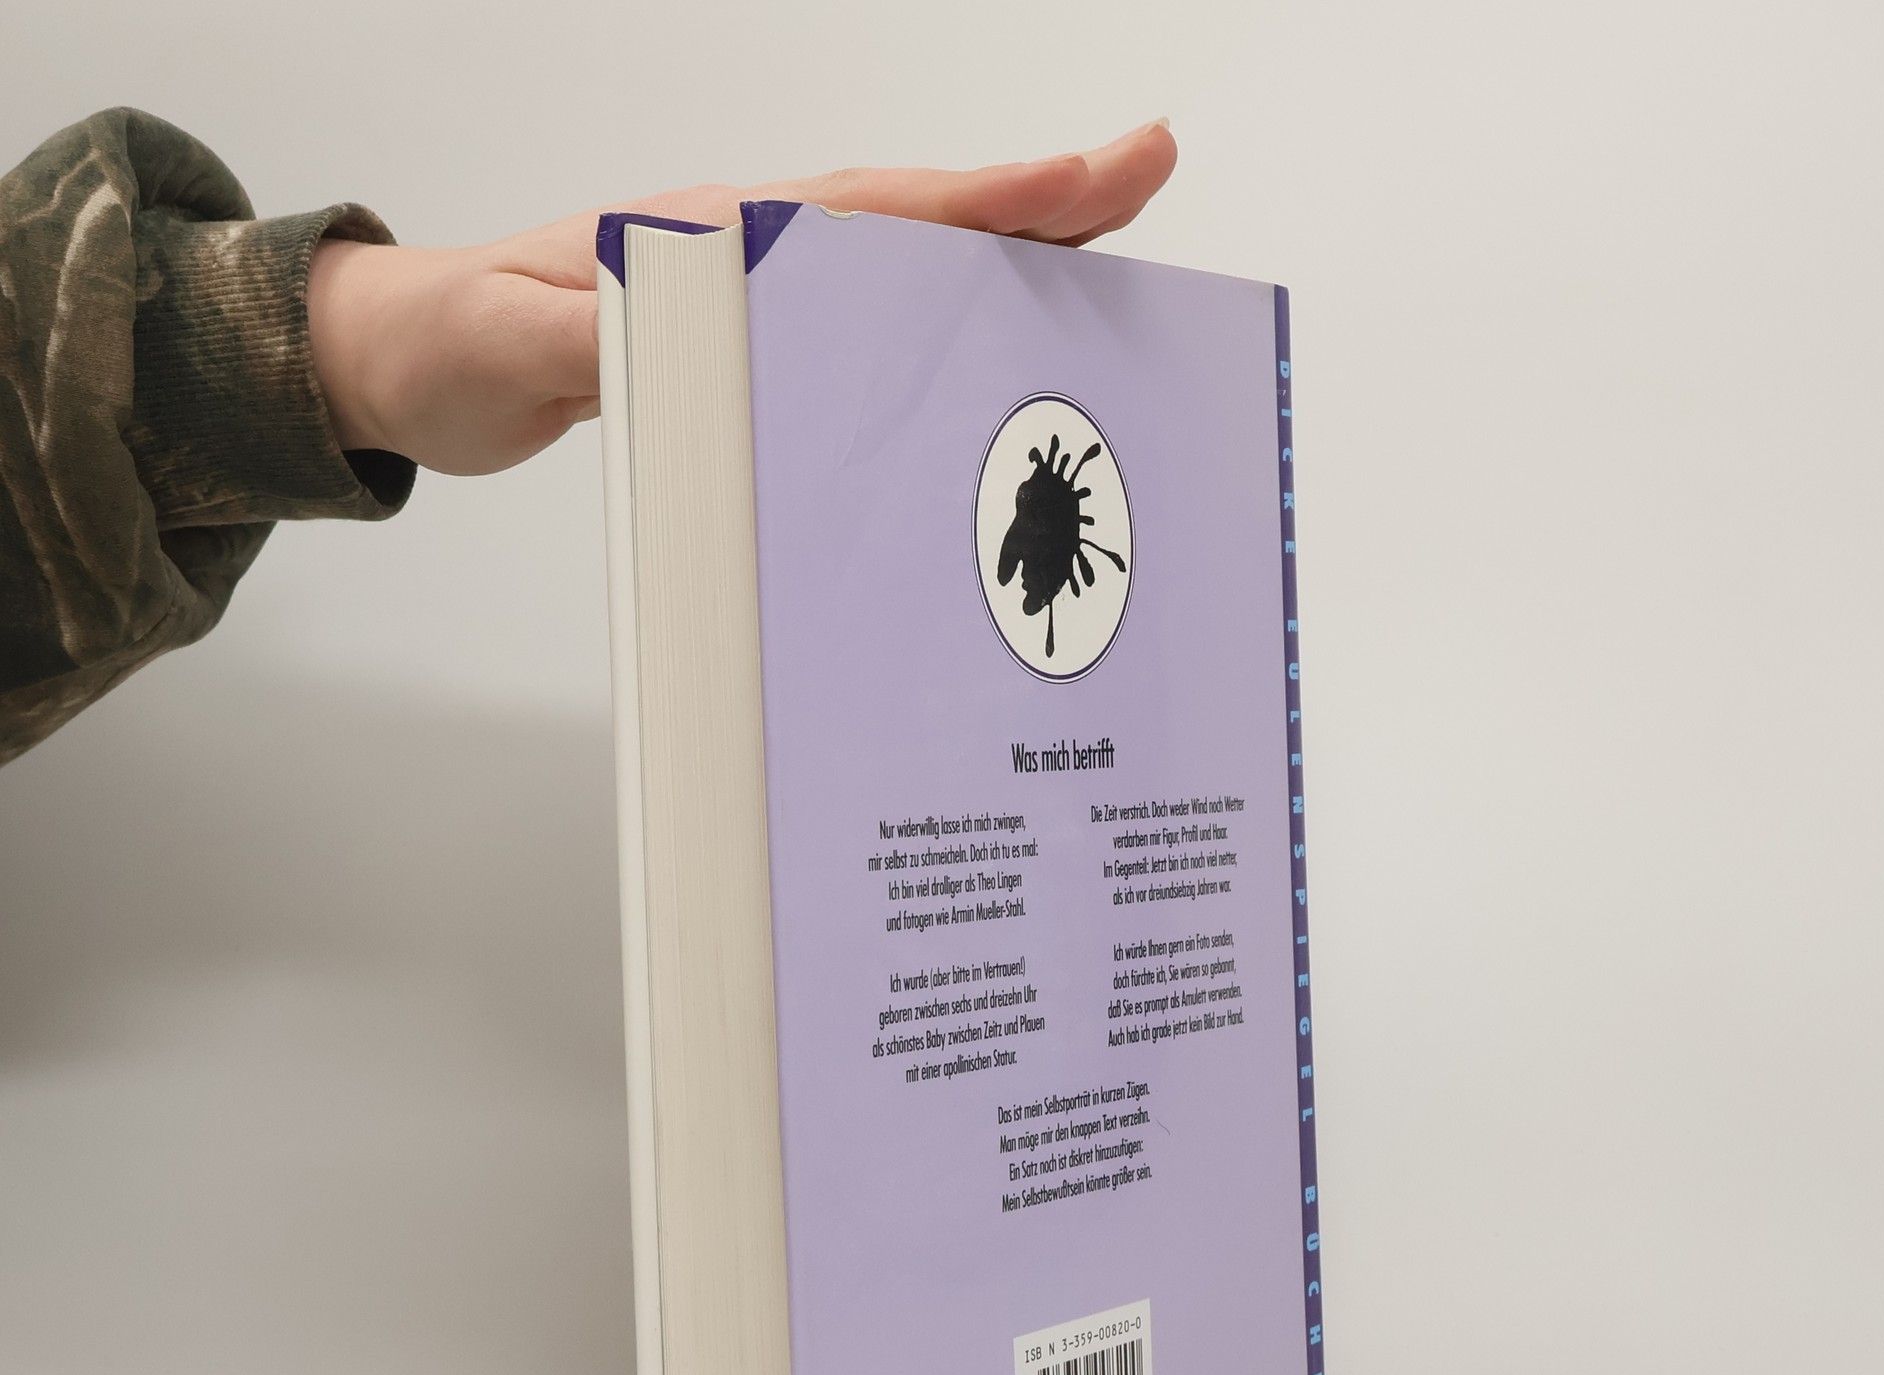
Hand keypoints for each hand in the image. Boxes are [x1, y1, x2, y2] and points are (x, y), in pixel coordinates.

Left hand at [306, 120, 1177, 476]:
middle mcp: (747, 252)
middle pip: (917, 222)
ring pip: (902, 264)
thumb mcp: (513, 348)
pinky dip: (936, 313)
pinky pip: (864, 319)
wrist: (399, 356)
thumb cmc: (450, 346)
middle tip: (1148, 176)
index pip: (876, 212)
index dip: (991, 198)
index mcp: (713, 239)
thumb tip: (698, 337)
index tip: (1097, 173)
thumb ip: (600, 342)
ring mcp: (749, 291)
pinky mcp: (739, 338)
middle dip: (1035, 202)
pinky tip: (976, 330)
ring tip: (1104, 243)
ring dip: (1002, 251)